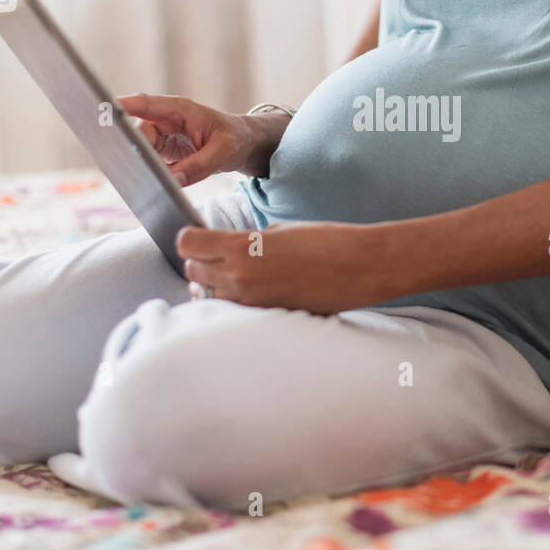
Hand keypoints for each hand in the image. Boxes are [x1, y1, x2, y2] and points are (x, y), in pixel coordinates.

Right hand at [118, 93, 285, 184]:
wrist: (242, 143)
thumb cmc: (234, 140)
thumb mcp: (222, 153)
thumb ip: (198, 166)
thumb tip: (172, 180)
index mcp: (180, 109)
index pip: (147, 104)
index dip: (125, 106)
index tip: (105, 111)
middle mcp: (166, 119)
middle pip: (139, 131)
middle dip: (132, 146)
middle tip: (128, 164)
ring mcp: (162, 135)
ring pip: (140, 148)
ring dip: (139, 161)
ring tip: (141, 177)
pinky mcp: (162, 150)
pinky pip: (148, 159)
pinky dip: (147, 170)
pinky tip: (147, 181)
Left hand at [176, 221, 394, 313]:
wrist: (362, 267)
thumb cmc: (326, 241)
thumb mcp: (279, 231)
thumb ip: (247, 241)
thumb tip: (228, 250)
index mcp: (241, 248)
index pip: (187, 244)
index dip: (191, 239)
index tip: (200, 238)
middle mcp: (240, 278)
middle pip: (192, 271)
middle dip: (202, 263)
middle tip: (220, 257)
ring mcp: (252, 303)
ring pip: (209, 297)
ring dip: (216, 286)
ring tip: (239, 277)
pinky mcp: (267, 318)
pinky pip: (234, 312)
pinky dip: (236, 303)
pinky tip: (254, 292)